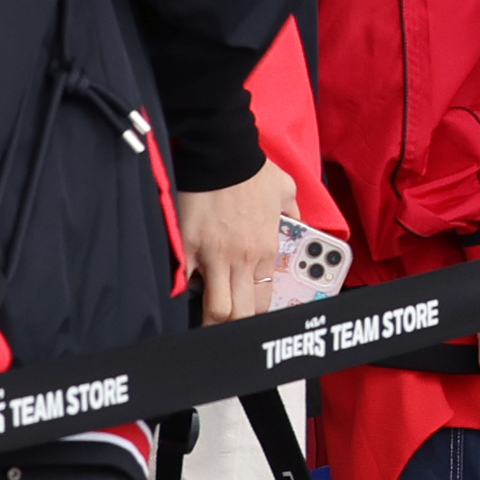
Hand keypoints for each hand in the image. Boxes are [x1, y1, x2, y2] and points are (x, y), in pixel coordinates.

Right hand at [176, 159, 294, 323]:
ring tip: (205, 322)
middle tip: (226, 324)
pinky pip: (184, 284)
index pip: (264, 299)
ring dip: (210, 319)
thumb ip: (293, 212)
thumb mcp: (285, 191)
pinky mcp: (187, 248)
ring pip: (214, 309)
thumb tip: (296, 222)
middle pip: (240, 313)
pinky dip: (183, 293)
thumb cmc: (252, 171)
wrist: (222, 154)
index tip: (248, 314)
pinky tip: (183, 295)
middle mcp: (241, 259)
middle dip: (233, 325)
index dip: (256, 312)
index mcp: (265, 249)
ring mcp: (213, 257)